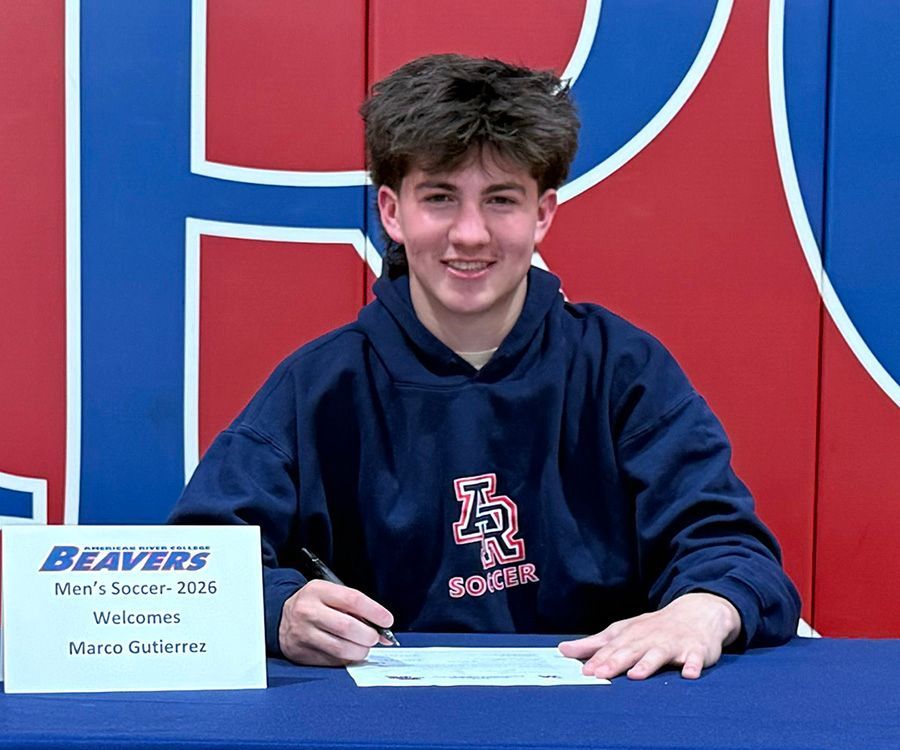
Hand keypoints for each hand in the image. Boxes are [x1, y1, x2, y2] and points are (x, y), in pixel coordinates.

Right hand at [278, 579, 395, 665]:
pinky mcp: (303, 654)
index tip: (387, 620)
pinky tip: (348, 652)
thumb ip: (354, 607)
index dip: (375, 611)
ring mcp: (304, 635)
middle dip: (369, 635)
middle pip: (348, 627)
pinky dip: (347, 659)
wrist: (280, 619)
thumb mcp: (330, 594)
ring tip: (363, 646)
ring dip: (360, 650)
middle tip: (375, 637)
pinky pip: (333, 661)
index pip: (353, 600)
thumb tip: (382, 628)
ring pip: (341, 648)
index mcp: (318, 591)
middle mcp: (309, 612)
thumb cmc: (313, 605)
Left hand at [558, 593, 740, 679]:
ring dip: (648, 664)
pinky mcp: (696, 651)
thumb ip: (594, 644)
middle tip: (600, 675)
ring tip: (636, 675)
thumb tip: (563, 650)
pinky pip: (695, 659)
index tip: (584, 672)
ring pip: (659, 654)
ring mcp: (673, 644)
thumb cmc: (653, 627)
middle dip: (616, 662)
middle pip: (631, 650)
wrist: (697, 612)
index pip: (611, 647)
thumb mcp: (624, 632)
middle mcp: (650, 638)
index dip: (597, 659)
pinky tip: (689, 674)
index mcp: (631, 634)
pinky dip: (693, 666)